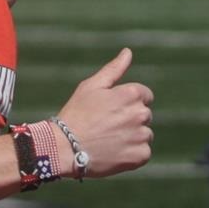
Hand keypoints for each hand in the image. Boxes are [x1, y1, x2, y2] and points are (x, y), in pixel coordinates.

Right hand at [54, 47, 153, 179]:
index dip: (127, 102)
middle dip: (130, 119)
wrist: (64, 148)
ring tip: (108, 140)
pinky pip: (143, 152)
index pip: (144, 95)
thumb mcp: (90, 87)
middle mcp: (140, 113)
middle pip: (144, 115)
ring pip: (145, 134)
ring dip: (132, 137)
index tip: (111, 111)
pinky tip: (114, 152)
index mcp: (131, 93)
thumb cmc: (75, 114)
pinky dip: (132, 154)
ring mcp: (141, 135)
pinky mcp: (140, 155)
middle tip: (106, 126)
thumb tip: (128, 52)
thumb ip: (113, 69)